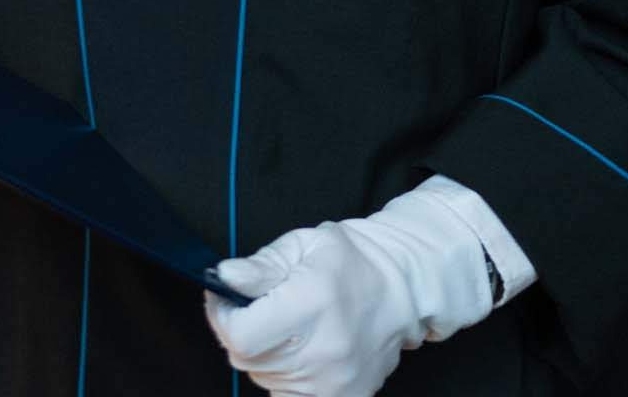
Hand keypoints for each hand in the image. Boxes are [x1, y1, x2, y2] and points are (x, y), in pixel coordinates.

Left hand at [204, 184, 494, 396]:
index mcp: (312, 302)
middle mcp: (324, 347)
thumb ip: (262, 266)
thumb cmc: (354, 261)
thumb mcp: (304, 246)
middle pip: (247, 358)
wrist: (405, 289)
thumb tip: (225, 277)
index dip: (222, 317)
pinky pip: (287, 395)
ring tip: (291, 327)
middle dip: (242, 331)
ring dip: (265, 354)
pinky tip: (302, 352)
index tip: (226, 301)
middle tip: (261, 309)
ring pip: (264, 377)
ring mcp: (335, 380)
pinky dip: (285, 377)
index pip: (241, 335)